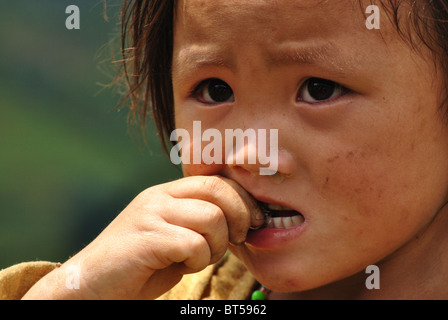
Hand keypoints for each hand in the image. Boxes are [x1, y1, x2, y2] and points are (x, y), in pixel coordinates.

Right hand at [22, 176, 263, 298]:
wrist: (94, 284)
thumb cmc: (141, 263)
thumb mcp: (175, 235)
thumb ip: (201, 221)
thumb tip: (245, 219)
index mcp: (167, 192)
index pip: (217, 180)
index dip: (243, 200)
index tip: (254, 222)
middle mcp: (159, 197)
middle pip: (218, 191)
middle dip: (239, 217)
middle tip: (237, 239)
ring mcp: (151, 215)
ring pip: (211, 219)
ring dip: (216, 246)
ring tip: (198, 258)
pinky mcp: (146, 238)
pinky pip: (194, 244)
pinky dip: (197, 261)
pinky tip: (182, 266)